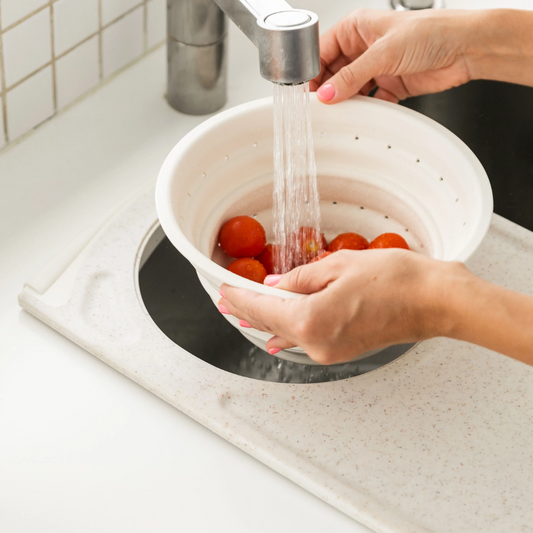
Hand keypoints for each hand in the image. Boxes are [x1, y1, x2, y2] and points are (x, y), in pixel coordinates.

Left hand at [219, 250, 456, 364]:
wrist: (434, 301)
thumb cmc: (396, 280)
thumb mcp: (338, 266)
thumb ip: (300, 279)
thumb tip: (276, 285)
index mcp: (311, 320)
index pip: (262, 308)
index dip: (239, 296)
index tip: (224, 288)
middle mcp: (317, 343)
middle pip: (270, 324)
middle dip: (246, 310)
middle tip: (226, 300)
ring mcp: (330, 351)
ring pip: (286, 332)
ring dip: (265, 319)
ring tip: (243, 311)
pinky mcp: (342, 350)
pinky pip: (305, 339)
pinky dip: (287, 330)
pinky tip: (275, 333)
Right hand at [310, 8, 480, 103]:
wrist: (466, 49)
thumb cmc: (432, 32)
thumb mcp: (383, 53)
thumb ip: (352, 77)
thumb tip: (327, 94)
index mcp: (356, 28)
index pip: (322, 52)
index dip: (312, 72)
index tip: (305, 92)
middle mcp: (363, 48)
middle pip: (333, 74)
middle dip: (327, 90)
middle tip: (320, 107)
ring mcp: (376, 67)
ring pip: (349, 89)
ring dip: (346, 101)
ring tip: (339, 112)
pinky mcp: (389, 85)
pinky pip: (369, 101)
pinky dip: (365, 109)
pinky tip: (362, 113)